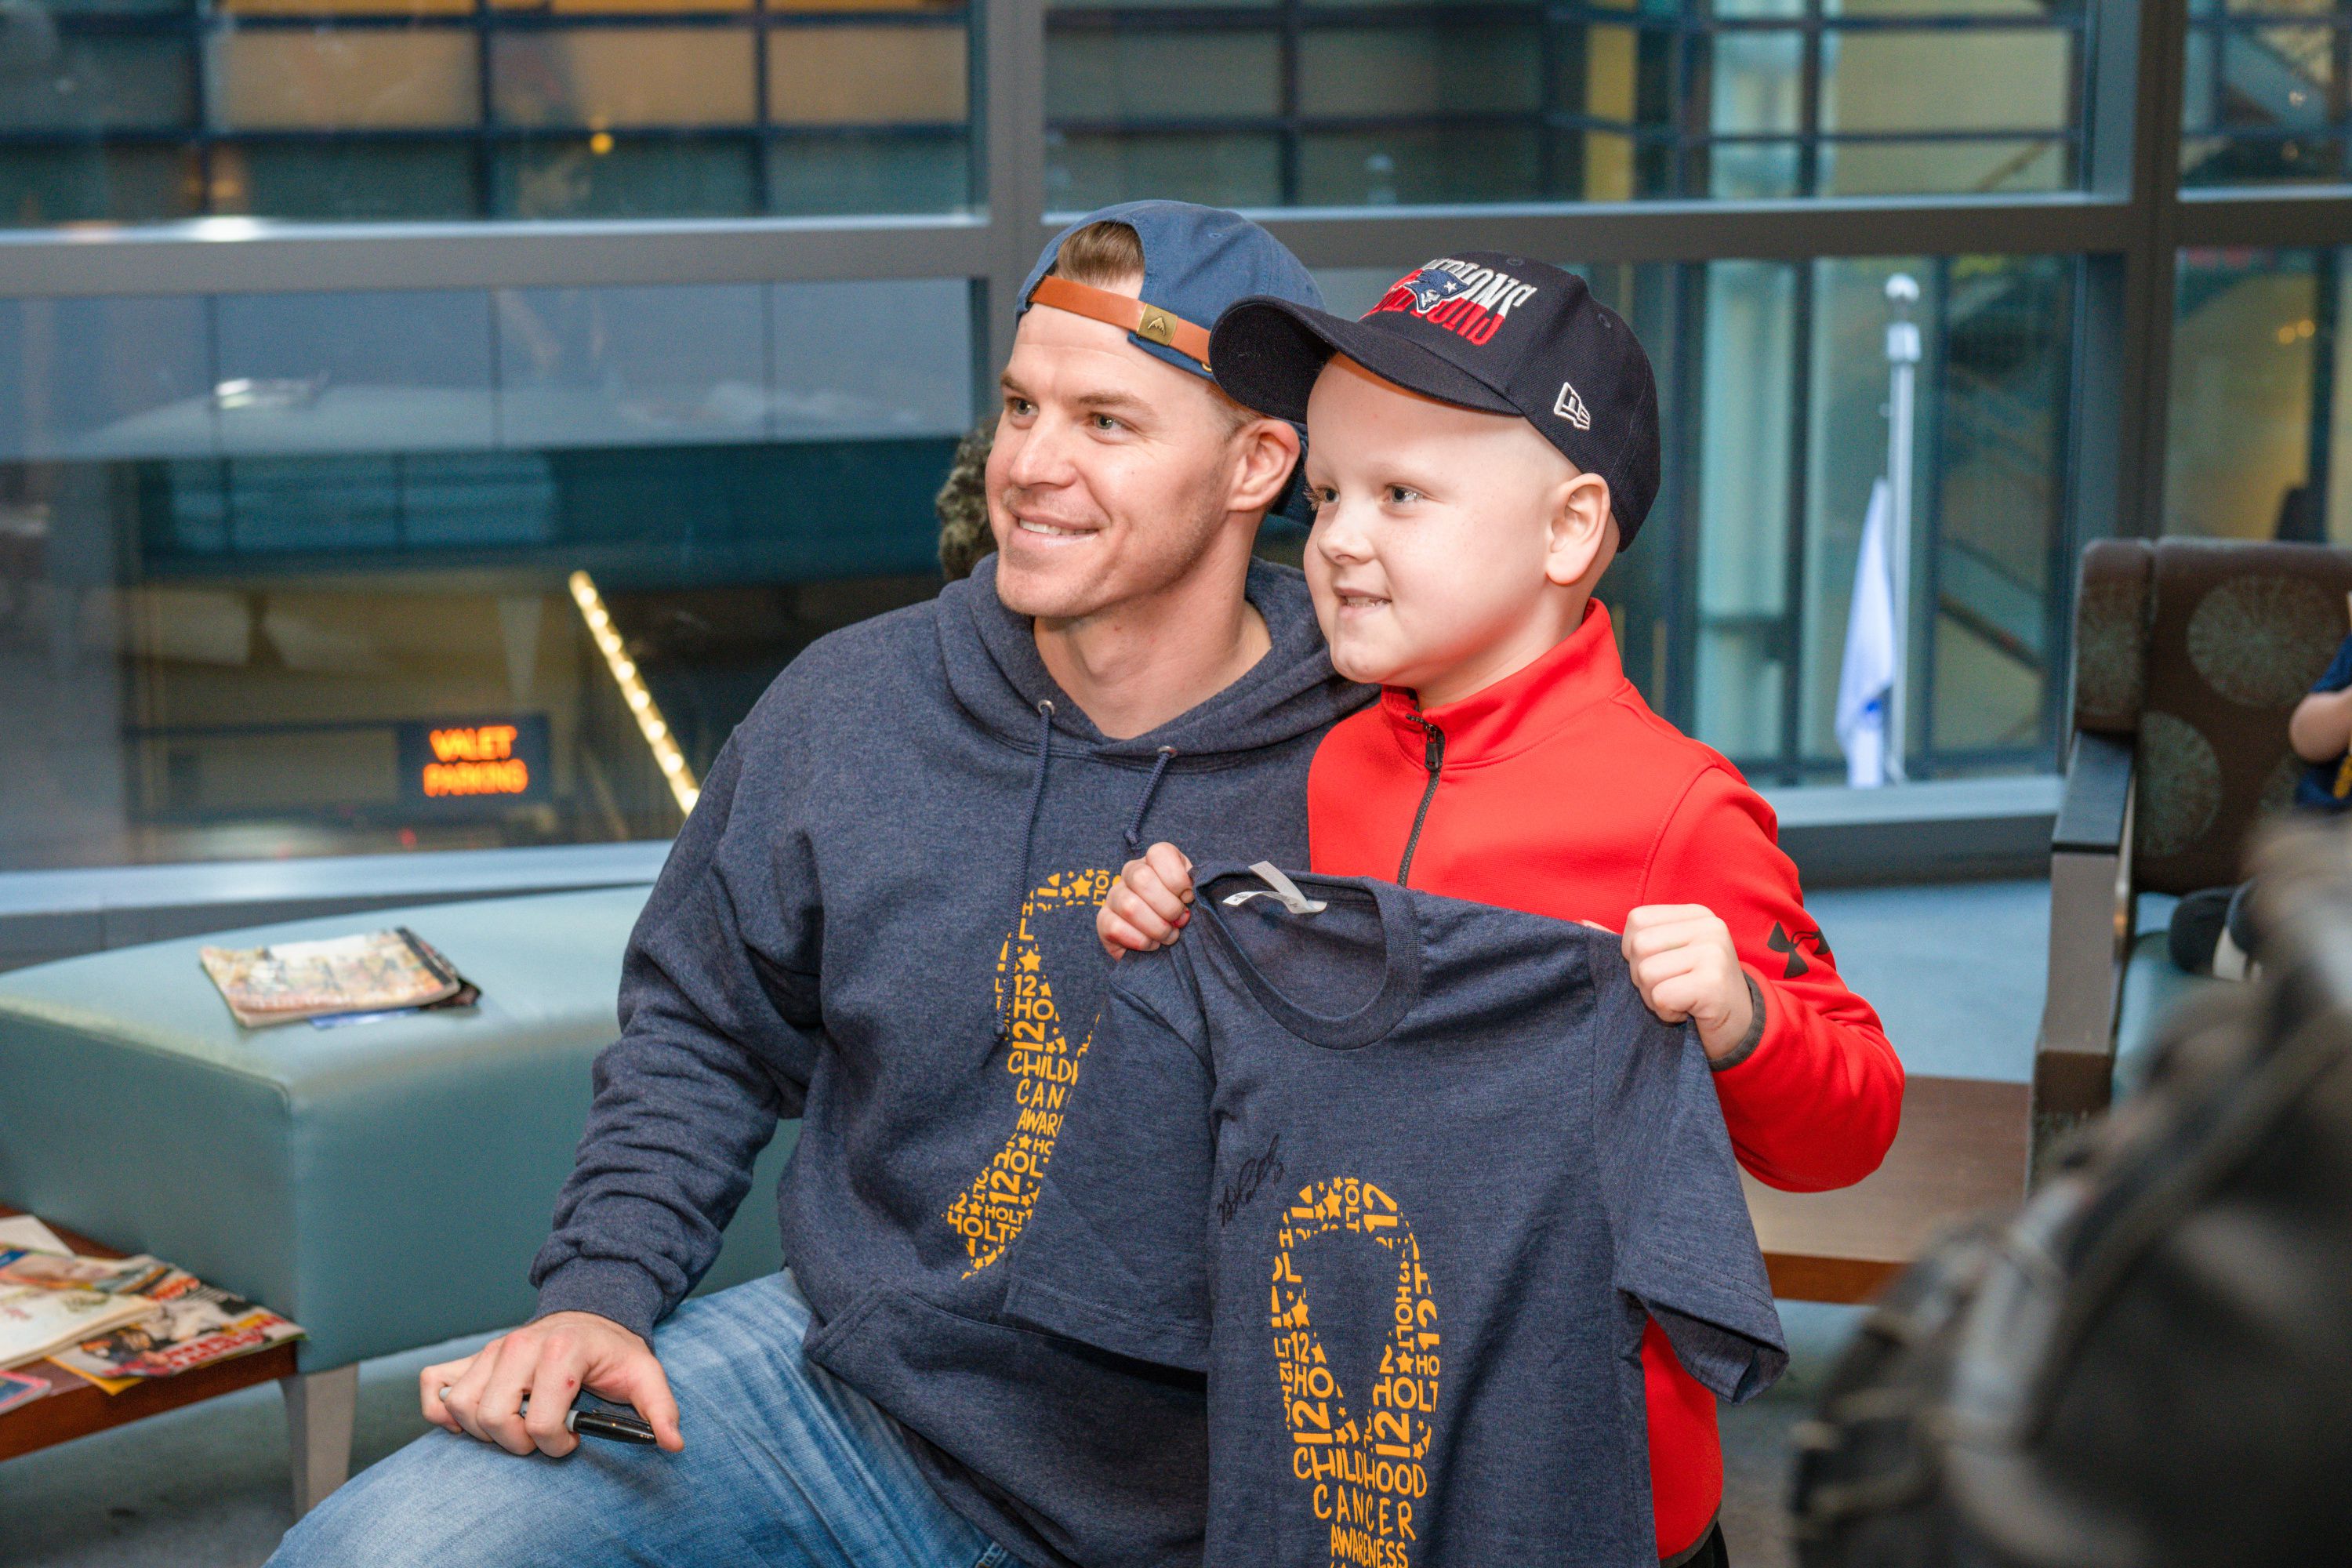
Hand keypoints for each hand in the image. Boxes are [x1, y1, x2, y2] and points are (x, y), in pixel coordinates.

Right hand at [422, 1310, 682, 1457]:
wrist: (588, 1316)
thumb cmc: (611, 1352)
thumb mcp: (643, 1374)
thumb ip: (660, 1408)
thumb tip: (672, 1442)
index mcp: (563, 1350)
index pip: (541, 1418)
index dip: (555, 1443)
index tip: (571, 1439)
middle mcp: (520, 1345)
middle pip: (494, 1416)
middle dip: (517, 1442)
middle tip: (540, 1437)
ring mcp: (491, 1350)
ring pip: (462, 1407)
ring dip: (484, 1431)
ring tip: (516, 1427)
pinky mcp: (472, 1357)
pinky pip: (436, 1384)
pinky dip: (444, 1409)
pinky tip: (475, 1419)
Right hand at [1097, 843, 1195, 956]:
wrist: (1165, 946)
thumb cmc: (1182, 915)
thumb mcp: (1195, 896)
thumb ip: (1199, 887)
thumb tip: (1195, 889)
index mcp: (1154, 861)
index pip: (1159, 853)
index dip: (1177, 878)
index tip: (1188, 897)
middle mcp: (1130, 873)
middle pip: (1142, 879)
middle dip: (1168, 906)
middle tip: (1180, 921)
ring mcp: (1114, 895)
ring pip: (1129, 906)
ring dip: (1156, 927)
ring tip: (1170, 936)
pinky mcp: (1103, 920)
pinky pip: (1115, 927)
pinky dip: (1140, 941)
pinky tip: (1152, 945)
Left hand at [1620, 904, 1754, 1062]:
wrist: (1739, 1028)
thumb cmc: (1693, 991)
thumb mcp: (1664, 958)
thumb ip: (1627, 942)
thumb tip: (1579, 922)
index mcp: (1695, 914)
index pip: (1636, 921)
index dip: (1634, 952)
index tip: (1662, 968)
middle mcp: (1709, 926)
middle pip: (1639, 947)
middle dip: (1643, 978)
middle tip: (1672, 989)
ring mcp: (1714, 952)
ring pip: (1646, 973)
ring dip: (1655, 997)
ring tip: (1680, 1000)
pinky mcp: (1714, 983)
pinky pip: (1661, 996)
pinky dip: (1667, 1012)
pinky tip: (1688, 1013)